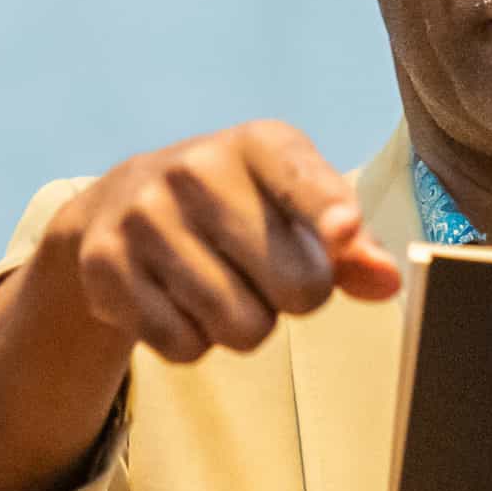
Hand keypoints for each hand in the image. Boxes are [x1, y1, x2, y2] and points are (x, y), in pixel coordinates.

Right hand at [45, 120, 403, 366]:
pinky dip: (193, 341)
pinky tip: (178, 301)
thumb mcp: (294, 206)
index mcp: (257, 144)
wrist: (120, 206)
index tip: (345, 232)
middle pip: (296, 287)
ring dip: (245, 326)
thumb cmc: (235, 207)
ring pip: (241, 327)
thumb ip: (349, 245)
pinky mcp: (105, 265)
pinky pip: (184, 346)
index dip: (332, 214)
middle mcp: (195, 169)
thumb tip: (386, 280)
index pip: (304, 181)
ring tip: (220, 286)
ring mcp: (144, 216)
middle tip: (266, 275)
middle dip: (295, 299)